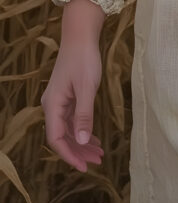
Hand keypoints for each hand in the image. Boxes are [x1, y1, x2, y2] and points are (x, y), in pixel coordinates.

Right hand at [41, 38, 103, 171]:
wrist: (81, 35)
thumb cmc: (84, 59)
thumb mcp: (87, 88)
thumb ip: (84, 115)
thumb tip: (82, 141)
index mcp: (52, 105)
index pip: (56, 139)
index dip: (69, 155)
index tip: (84, 167)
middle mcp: (52, 105)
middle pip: (62, 136)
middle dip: (78, 151)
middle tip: (97, 161)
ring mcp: (59, 100)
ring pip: (68, 128)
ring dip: (82, 141)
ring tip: (99, 153)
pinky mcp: (67, 95)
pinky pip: (72, 118)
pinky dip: (82, 129)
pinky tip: (93, 136)